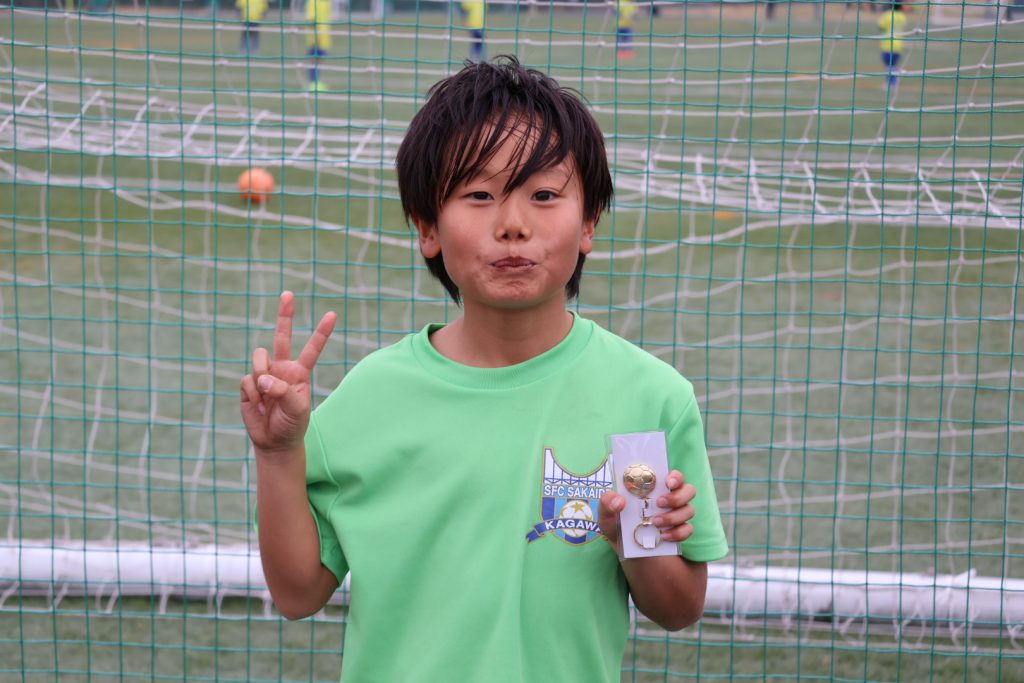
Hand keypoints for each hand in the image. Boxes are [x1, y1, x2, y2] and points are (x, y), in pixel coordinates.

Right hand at [240, 291, 335, 454]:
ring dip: (262, 377)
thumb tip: (263, 379)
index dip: (321, 332)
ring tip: (267, 398)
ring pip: (259, 359)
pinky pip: (248, 380)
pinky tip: (258, 406)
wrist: (274, 441)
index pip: (312, 348)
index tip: (332, 314)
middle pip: (281, 336)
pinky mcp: (248, 384)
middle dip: (285, 314)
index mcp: (300, 371)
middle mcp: (282, 368)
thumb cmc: (291, 424)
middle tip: (288, 293)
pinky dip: (253, 394)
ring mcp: (264, 374)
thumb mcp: (297, 408)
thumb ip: (283, 390)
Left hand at [598, 470, 696, 547]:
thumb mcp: (606, 515)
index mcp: (654, 488)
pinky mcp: (681, 532)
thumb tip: (619, 501)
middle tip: (659, 503)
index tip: (668, 482)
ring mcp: (678, 516)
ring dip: (674, 516)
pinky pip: (688, 530)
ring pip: (689, 510)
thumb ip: (607, 503)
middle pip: (688, 490)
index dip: (675, 476)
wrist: (626, 553)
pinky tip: (664, 536)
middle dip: (676, 496)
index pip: (674, 475)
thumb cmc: (617, 526)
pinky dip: (677, 533)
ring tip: (655, 522)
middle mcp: (670, 499)